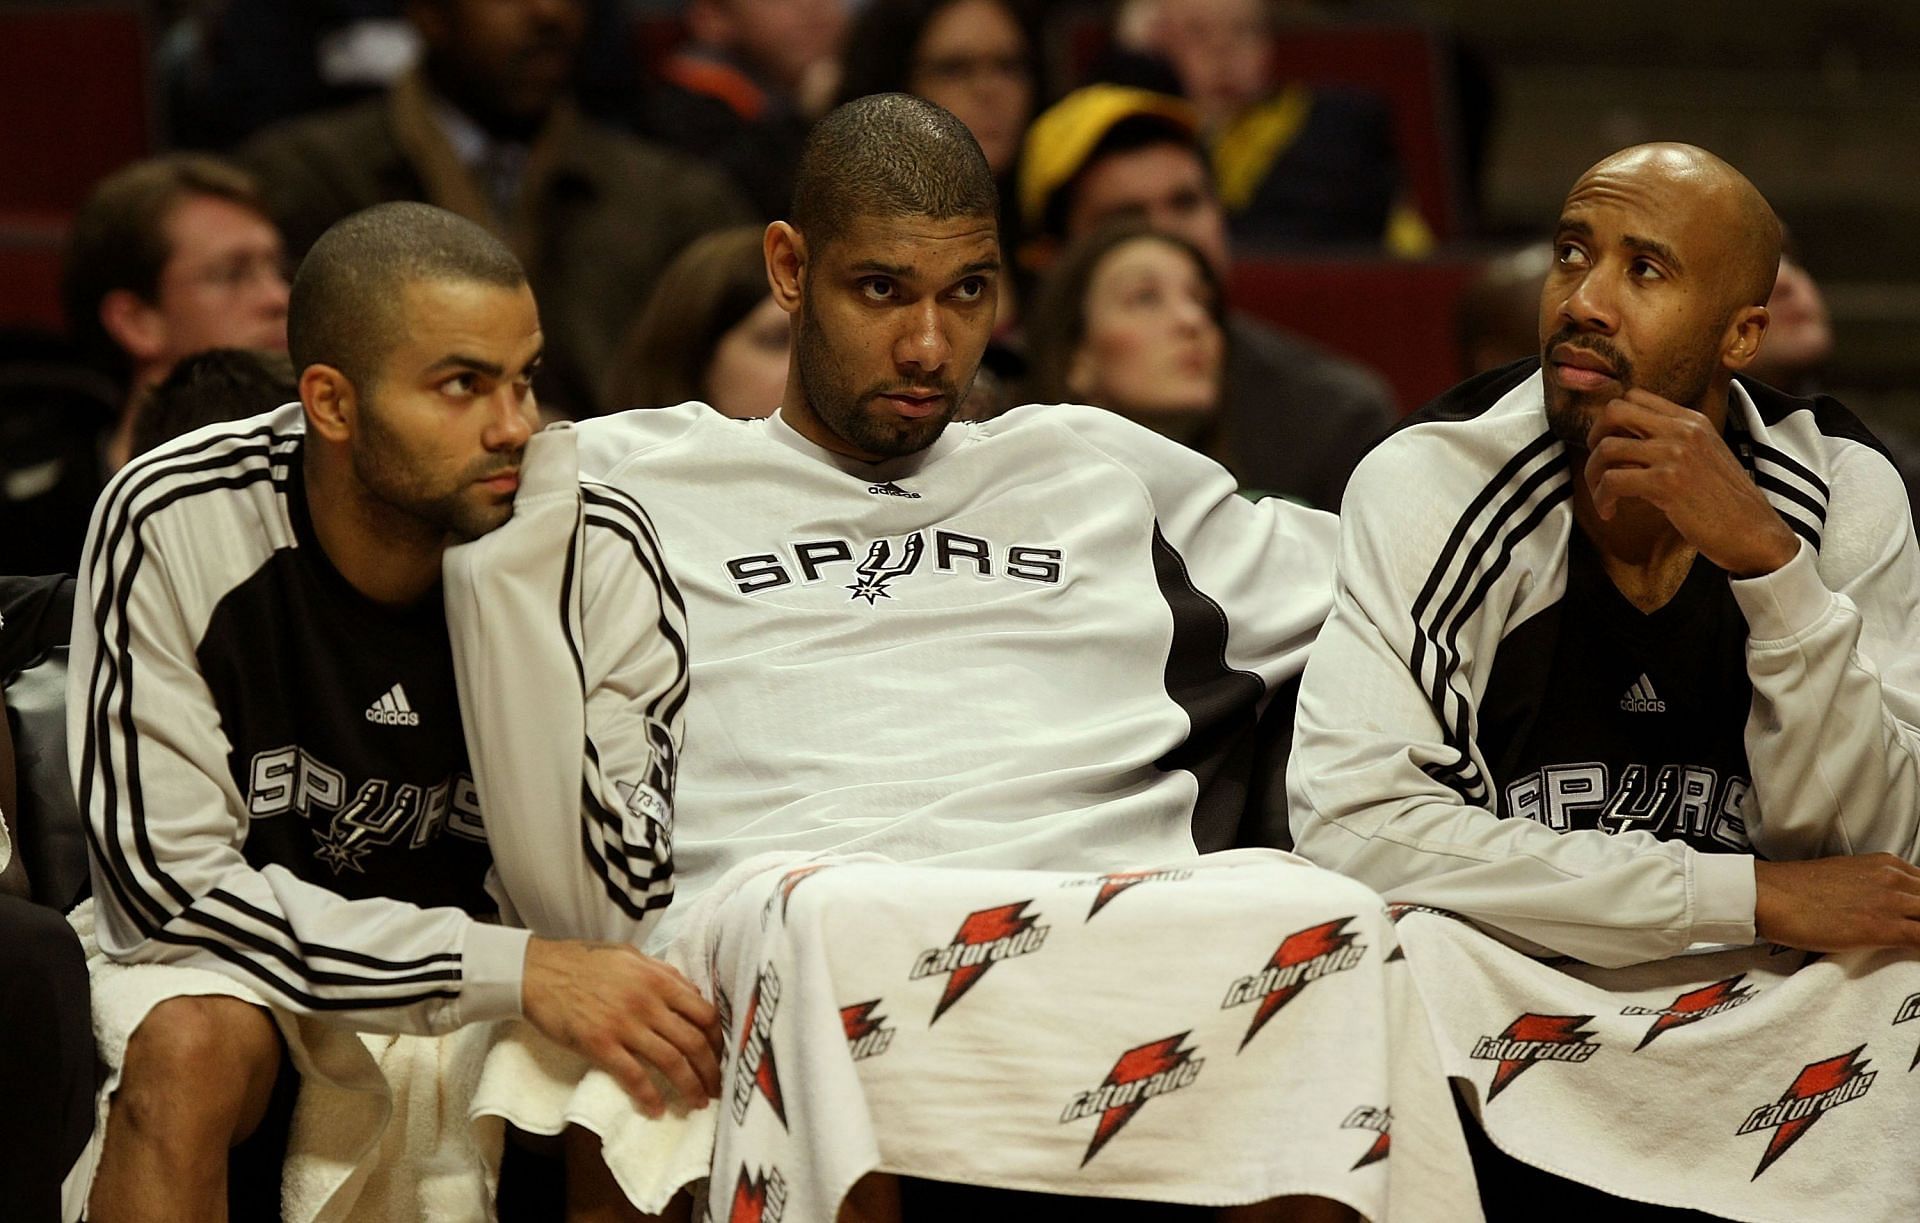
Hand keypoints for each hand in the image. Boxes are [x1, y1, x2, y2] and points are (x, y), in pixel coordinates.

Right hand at [521, 938, 723, 1117]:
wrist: (538, 971)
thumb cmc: (584, 961)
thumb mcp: (631, 956)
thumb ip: (663, 973)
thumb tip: (692, 993)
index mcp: (658, 979)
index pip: (704, 1013)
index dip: (717, 1039)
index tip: (719, 1054)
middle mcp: (648, 1002)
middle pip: (693, 1042)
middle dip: (710, 1070)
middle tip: (716, 1088)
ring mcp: (624, 1025)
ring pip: (671, 1062)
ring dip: (689, 1087)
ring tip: (696, 1103)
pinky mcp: (600, 1045)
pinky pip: (633, 1076)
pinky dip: (649, 1096)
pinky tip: (657, 1109)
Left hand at [1584, 389, 1800, 576]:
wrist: (1754, 533)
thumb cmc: (1726, 503)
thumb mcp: (1704, 456)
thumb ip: (1673, 442)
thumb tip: (1627, 442)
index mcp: (1692, 420)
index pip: (1635, 396)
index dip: (1611, 420)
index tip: (1609, 445)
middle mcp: (1683, 430)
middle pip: (1614, 410)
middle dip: (1593, 437)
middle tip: (1597, 465)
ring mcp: (1675, 454)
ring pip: (1606, 448)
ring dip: (1592, 475)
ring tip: (1602, 497)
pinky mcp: (1666, 483)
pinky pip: (1612, 481)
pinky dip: (1601, 498)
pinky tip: (1609, 512)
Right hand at [1753, 854, 1919, 951]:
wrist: (1768, 894)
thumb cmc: (1794, 890)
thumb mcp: (1844, 877)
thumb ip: (1872, 888)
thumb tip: (1880, 908)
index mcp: (1886, 865)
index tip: (1915, 919)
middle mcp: (1893, 878)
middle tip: (1912, 930)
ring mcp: (1891, 901)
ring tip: (1910, 942)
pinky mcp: (1882, 927)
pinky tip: (1913, 956)